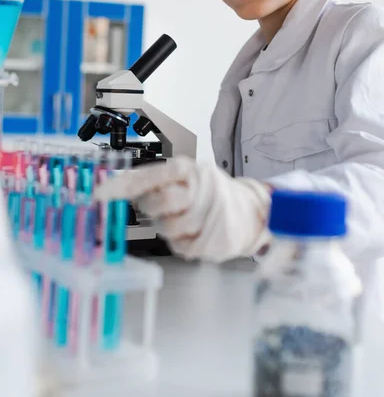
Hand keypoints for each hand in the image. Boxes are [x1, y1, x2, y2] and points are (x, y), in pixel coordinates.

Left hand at [95, 156, 270, 262]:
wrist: (250, 212)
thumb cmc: (212, 193)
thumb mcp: (187, 176)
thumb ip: (156, 180)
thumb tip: (117, 186)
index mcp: (190, 169)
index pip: (152, 174)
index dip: (124, 184)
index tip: (101, 193)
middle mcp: (201, 189)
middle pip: (159, 202)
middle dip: (152, 207)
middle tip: (159, 205)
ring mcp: (209, 216)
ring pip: (167, 228)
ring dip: (168, 226)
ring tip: (184, 217)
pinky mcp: (213, 241)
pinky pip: (180, 246)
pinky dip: (182, 241)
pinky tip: (195, 231)